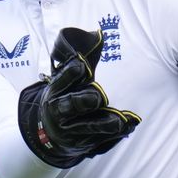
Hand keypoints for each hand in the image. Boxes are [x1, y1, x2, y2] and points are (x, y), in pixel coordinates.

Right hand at [18, 27, 140, 168]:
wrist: (48, 132)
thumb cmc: (64, 96)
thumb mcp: (65, 80)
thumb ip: (81, 61)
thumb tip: (96, 34)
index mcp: (54, 92)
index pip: (60, 81)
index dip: (70, 74)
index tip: (81, 66)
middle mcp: (59, 112)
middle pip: (69, 106)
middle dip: (82, 101)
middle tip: (97, 97)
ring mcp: (69, 130)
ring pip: (86, 127)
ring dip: (104, 124)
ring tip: (120, 121)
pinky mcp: (82, 143)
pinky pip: (98, 140)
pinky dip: (113, 136)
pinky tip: (128, 127)